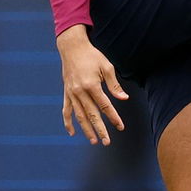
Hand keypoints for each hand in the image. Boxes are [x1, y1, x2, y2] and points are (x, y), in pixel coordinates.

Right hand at [55, 25, 126, 144]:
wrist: (72, 48)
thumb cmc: (92, 56)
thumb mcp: (107, 67)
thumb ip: (114, 85)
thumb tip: (124, 98)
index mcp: (92, 85)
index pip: (105, 106)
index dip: (114, 118)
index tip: (121, 127)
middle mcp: (80, 92)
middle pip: (92, 115)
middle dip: (100, 129)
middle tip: (107, 142)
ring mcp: (71, 94)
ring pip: (79, 116)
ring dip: (86, 129)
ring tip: (93, 141)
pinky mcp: (66, 93)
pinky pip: (66, 111)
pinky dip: (68, 122)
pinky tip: (72, 133)